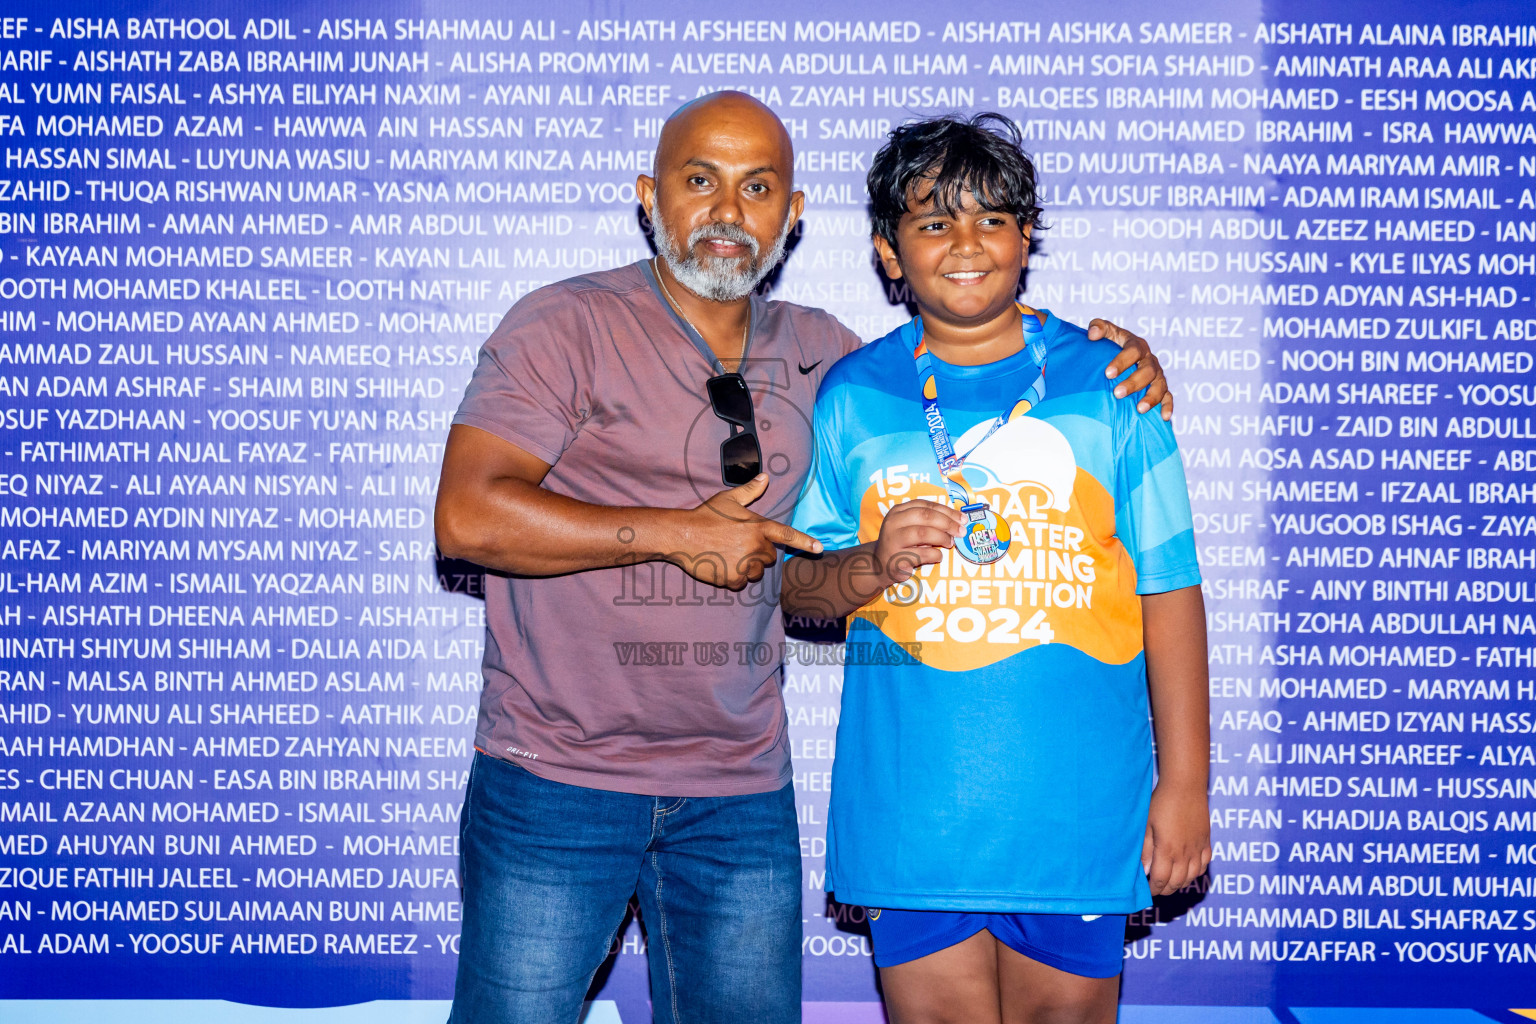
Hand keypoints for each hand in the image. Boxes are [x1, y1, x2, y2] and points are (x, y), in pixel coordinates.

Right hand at [673, 474, 822, 589]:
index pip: (786, 535)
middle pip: (769, 556)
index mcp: (757, 526)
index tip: (819, 548)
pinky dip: (734, 577)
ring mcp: (745, 564)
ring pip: (757, 572)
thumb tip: (765, 477)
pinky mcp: (733, 578)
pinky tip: (722, 565)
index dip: (804, 542)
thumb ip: (750, 490)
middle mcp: (754, 547)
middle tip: (738, 544)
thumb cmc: (705, 515)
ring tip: (729, 555)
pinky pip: (742, 582)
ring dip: (749, 567)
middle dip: (759, 552)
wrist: (682, 535)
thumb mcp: (728, 499)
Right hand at [873, 499, 961, 586]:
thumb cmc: (902, 544)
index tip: (962, 518)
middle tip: (960, 531)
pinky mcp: (896, 558)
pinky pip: (923, 554)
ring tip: (950, 543)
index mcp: (898, 511)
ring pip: (923, 533)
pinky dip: (936, 554)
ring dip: (942, 537)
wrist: (879, 565)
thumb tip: (957, 520)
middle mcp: (893, 523)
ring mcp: (893, 540)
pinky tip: (938, 556)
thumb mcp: (909, 526)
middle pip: (925, 516)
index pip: (926, 505)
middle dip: (947, 523)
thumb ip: (927, 521)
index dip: (947, 511)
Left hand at [1089, 319, 1173, 420]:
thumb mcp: (1103, 333)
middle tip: (1117, 394)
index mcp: (1136, 345)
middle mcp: (1149, 360)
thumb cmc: (1109, 345)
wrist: (1118, 359)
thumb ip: (1098, 327)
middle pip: (1148, 370)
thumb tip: (1092, 334)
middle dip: (1133, 382)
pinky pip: (1168, 397)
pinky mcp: (1161, 388)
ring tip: (1140, 409)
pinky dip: (1168, 406)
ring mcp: (1157, 375)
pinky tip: (1164, 418)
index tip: (1108, 373)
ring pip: (1160, 385)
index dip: (1122, 361)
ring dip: (1151, 397)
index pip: (1133, 350)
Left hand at [1141, 782, 1210, 895]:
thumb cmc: (1161, 803)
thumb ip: (1145, 850)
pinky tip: (1187, 870)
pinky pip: (1204, 865)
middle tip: (1156, 887)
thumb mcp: (1146, 826)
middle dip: (1165, 889)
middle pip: (1177, 883)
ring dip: (1180, 883)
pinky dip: (1195, 873)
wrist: (1185, 787)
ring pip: (1191, 877)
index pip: (1160, 880)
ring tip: (1170, 882)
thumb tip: (1144, 871)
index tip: (1147, 890)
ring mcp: (1198, 849)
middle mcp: (1185, 854)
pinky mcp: (1206, 842)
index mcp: (1167, 851)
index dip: (1153, 889)